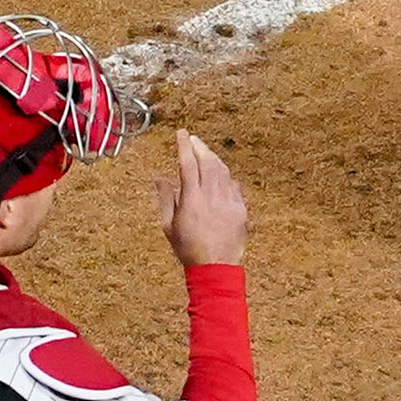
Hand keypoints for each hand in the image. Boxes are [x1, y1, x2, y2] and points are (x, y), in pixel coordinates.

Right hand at [157, 131, 248, 266]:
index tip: (181, 134)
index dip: (184, 146)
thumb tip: (159, 178)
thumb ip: (165, 198)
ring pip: (222, 171)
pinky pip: (233, 185)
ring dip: (213, 157)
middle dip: (199, 147)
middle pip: (207, 162)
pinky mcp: (240, 209)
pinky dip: (225, 175)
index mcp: (191, 200)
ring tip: (205, 152)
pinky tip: (220, 173)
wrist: (216, 267)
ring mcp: (228, 202)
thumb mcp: (169, 226)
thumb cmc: (188, 249)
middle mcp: (211, 197)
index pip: (187, 164)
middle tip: (193, 139)